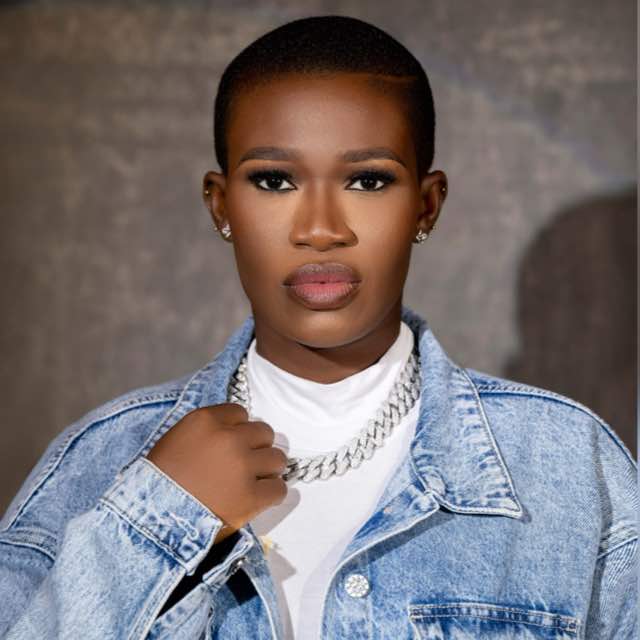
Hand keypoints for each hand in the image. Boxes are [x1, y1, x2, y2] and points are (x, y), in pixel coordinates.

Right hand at [146, 403, 287, 542]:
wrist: (149, 521)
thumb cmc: (157, 483)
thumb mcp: (175, 441)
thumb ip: (208, 431)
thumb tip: (235, 433)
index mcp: (206, 420)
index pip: (240, 413)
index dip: (238, 430)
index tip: (232, 445)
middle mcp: (228, 438)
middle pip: (264, 432)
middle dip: (257, 448)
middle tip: (246, 464)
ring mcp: (242, 466)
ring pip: (277, 458)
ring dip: (268, 470)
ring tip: (255, 482)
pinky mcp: (251, 496)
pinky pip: (279, 489)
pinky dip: (272, 494)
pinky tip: (260, 498)